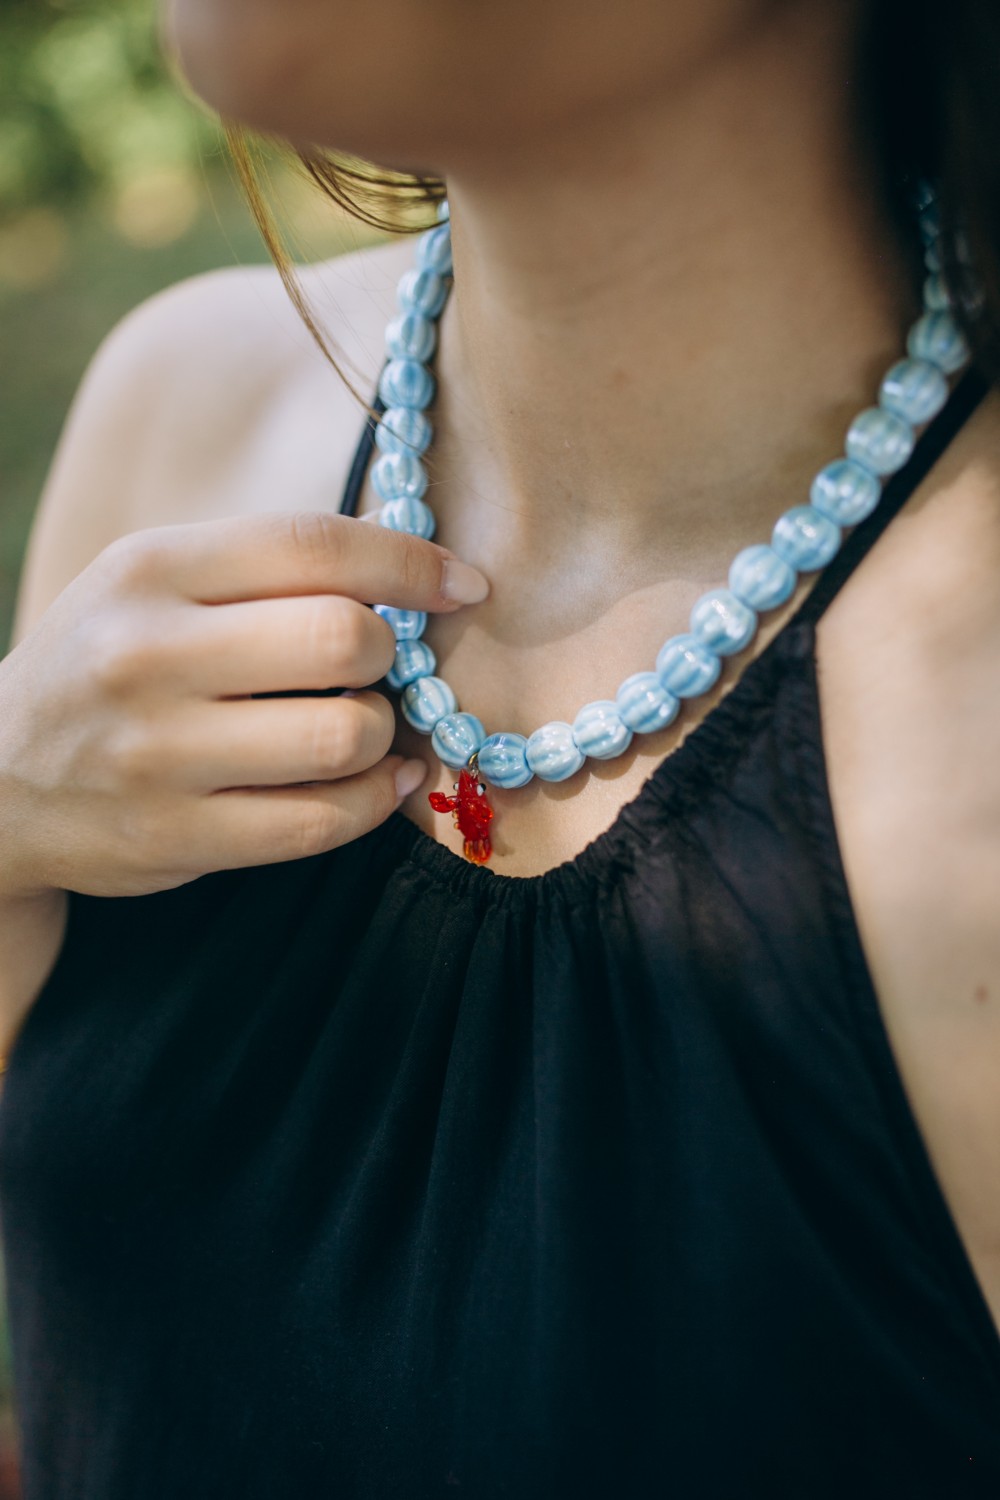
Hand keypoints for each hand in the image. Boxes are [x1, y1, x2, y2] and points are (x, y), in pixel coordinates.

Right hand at [0, 510, 487, 898]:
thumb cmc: (108, 663)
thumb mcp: (156, 584)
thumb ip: (266, 566)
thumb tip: (411, 554)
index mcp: (149, 570)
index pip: (313, 546)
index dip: (411, 562)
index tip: (464, 584)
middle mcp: (147, 655)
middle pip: (343, 639)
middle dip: (390, 652)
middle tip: (375, 665)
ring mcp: (158, 755)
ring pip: (345, 736)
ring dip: (382, 732)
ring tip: (363, 726)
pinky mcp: (177, 838)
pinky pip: (322, 822)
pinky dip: (374, 800)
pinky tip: (379, 782)